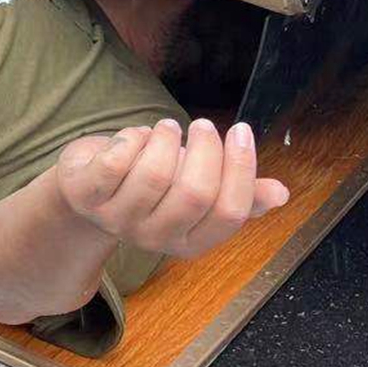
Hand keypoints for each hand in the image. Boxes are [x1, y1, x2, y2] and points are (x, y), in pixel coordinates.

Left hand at [55, 118, 288, 258]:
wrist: (87, 190)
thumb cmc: (152, 185)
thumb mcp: (195, 193)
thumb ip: (238, 194)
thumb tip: (282, 193)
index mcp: (190, 241)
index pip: (229, 213)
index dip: (240, 167)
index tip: (241, 130)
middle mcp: (155, 238)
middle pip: (194, 194)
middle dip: (204, 149)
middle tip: (202, 125)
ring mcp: (117, 220)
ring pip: (154, 174)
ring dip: (164, 139)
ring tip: (166, 128)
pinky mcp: (85, 196)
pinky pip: (115, 163)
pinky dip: (130, 139)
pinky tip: (135, 136)